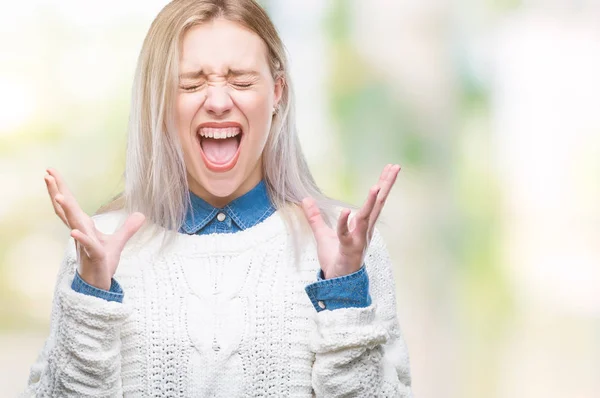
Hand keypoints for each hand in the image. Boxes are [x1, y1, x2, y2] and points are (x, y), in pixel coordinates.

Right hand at [44, 168, 144, 289]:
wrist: (100, 283)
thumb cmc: (103, 262)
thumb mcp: (118, 242)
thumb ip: (128, 228)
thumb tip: (141, 215)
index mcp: (84, 226)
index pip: (71, 204)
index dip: (61, 188)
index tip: (51, 172)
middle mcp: (81, 231)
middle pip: (66, 209)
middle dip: (57, 191)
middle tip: (47, 174)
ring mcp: (85, 242)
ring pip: (74, 224)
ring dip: (67, 210)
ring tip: (59, 196)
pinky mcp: (94, 254)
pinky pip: (87, 245)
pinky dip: (81, 238)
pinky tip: (74, 232)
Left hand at [301, 164, 399, 279]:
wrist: (336, 283)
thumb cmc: (334, 259)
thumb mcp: (322, 234)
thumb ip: (315, 217)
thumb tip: (305, 200)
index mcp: (362, 225)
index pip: (376, 201)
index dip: (383, 184)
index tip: (391, 167)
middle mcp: (364, 230)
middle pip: (378, 204)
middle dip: (386, 185)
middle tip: (395, 167)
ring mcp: (358, 240)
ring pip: (366, 218)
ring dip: (371, 202)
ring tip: (376, 186)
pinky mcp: (348, 249)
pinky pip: (346, 235)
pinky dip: (345, 223)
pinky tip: (346, 211)